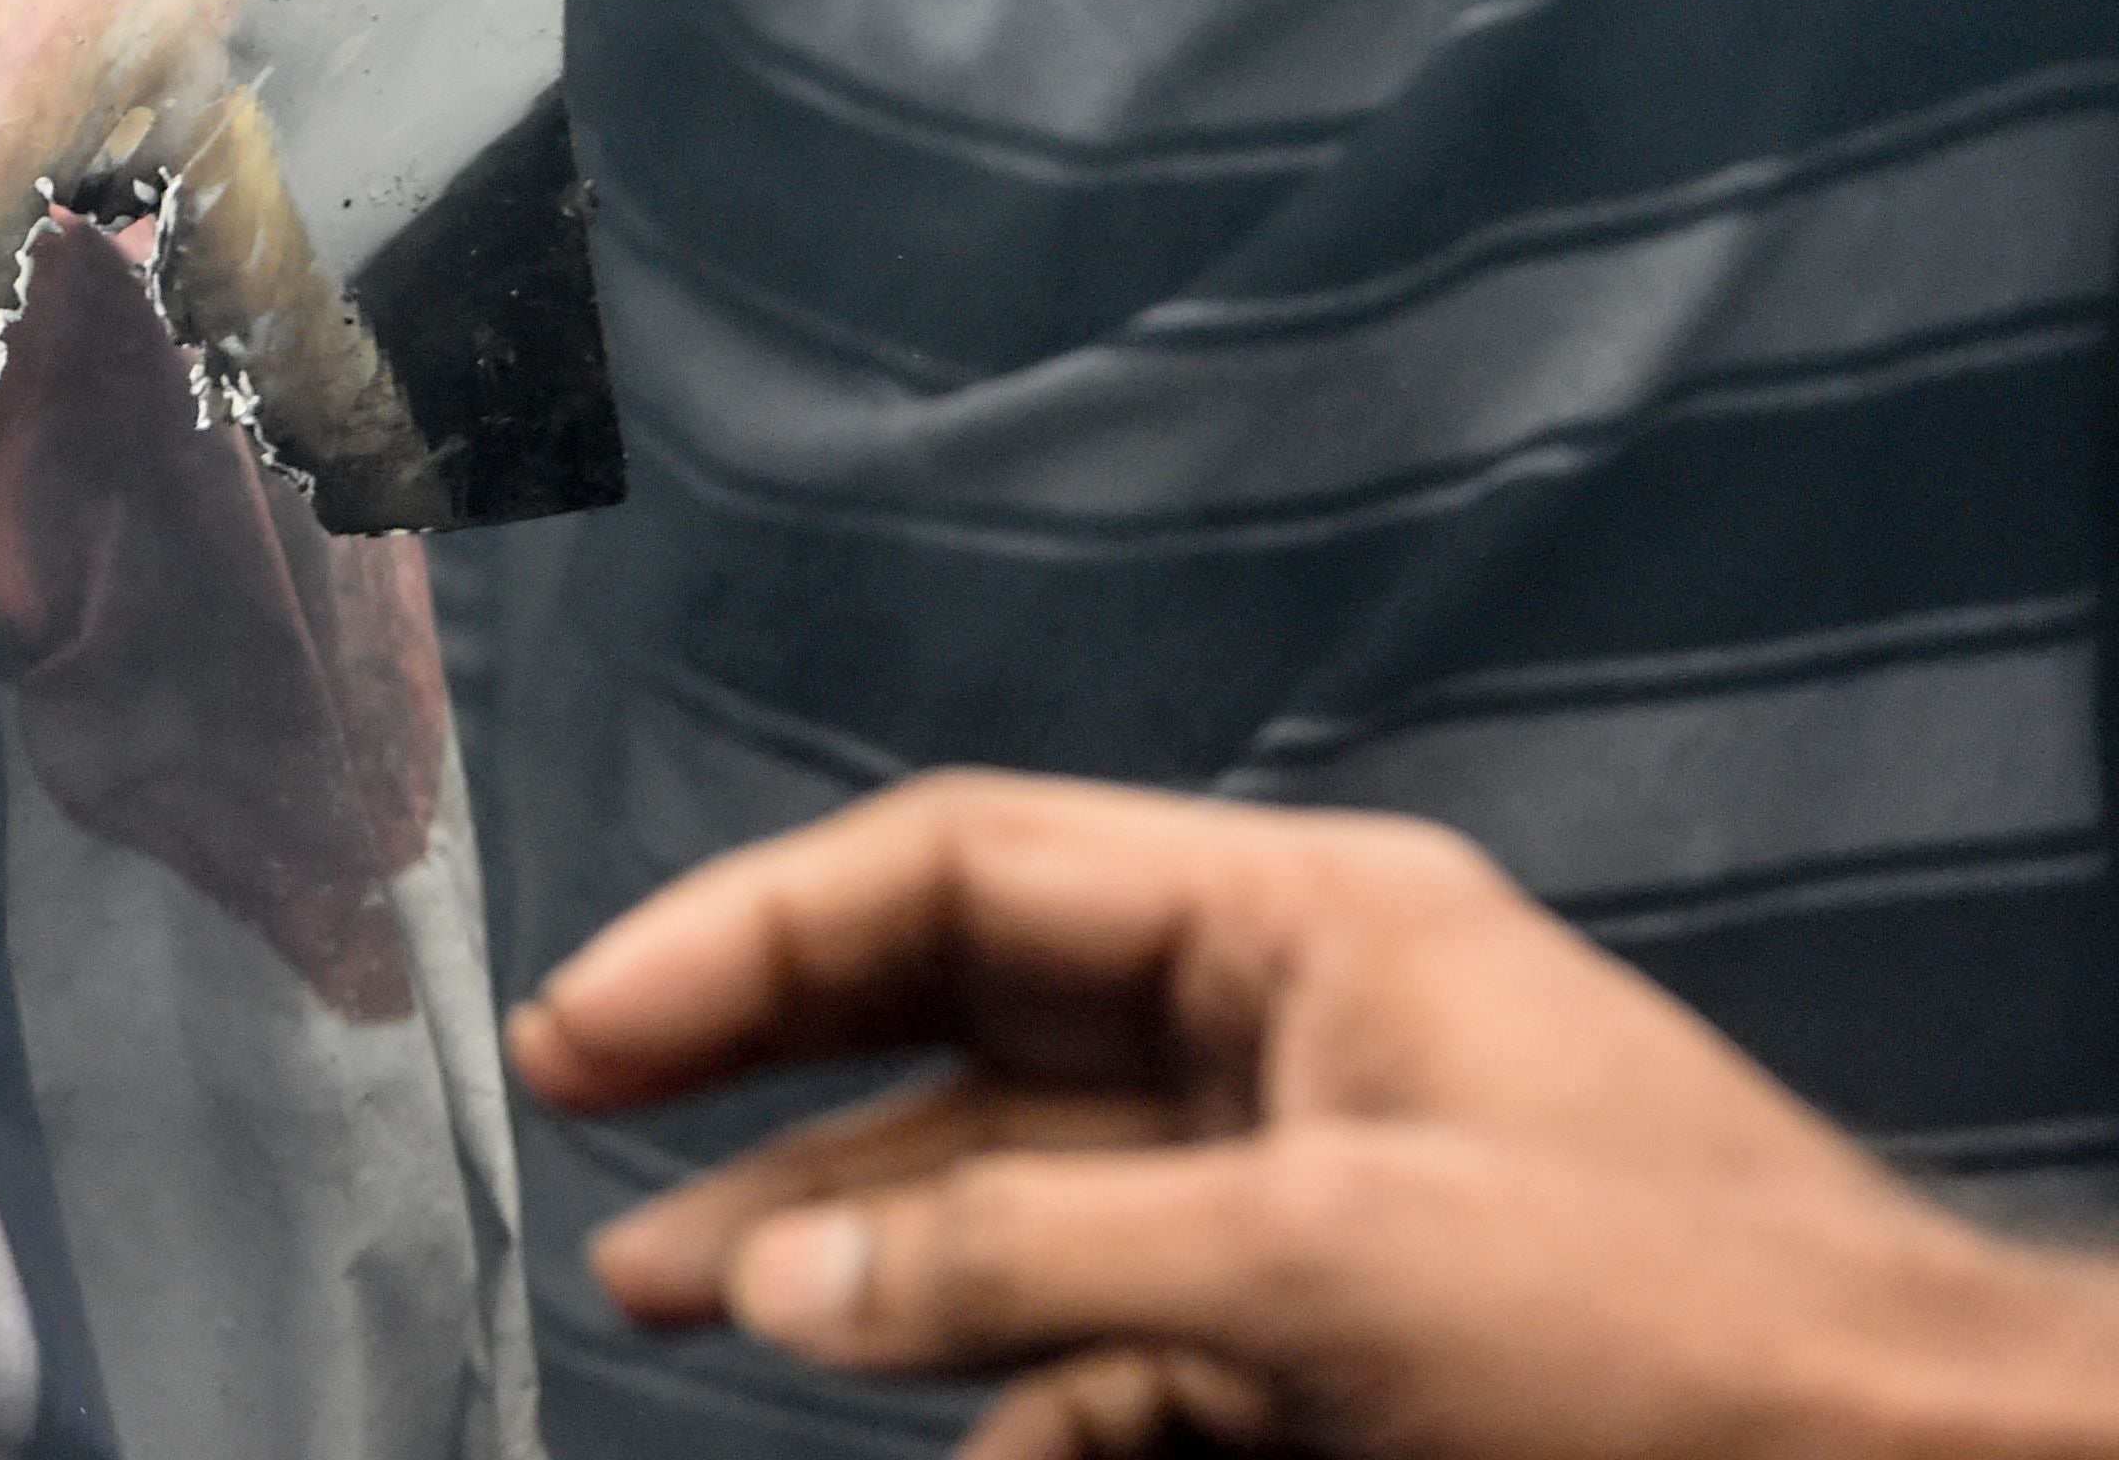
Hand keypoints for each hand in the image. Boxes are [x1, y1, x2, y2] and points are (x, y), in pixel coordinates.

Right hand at [510, 773, 2118, 1459]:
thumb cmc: (1696, 1343)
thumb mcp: (1323, 1268)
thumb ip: (1022, 1255)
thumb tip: (784, 1273)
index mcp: (1300, 932)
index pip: (957, 878)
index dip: (753, 941)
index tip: (594, 1026)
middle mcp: (1288, 1042)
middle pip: (961, 1023)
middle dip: (768, 1081)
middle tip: (584, 1127)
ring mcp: (1312, 1208)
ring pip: (1013, 1204)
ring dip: (848, 1259)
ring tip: (678, 1300)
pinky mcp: (1338, 1365)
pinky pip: (1114, 1361)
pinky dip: (1019, 1410)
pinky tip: (964, 1459)